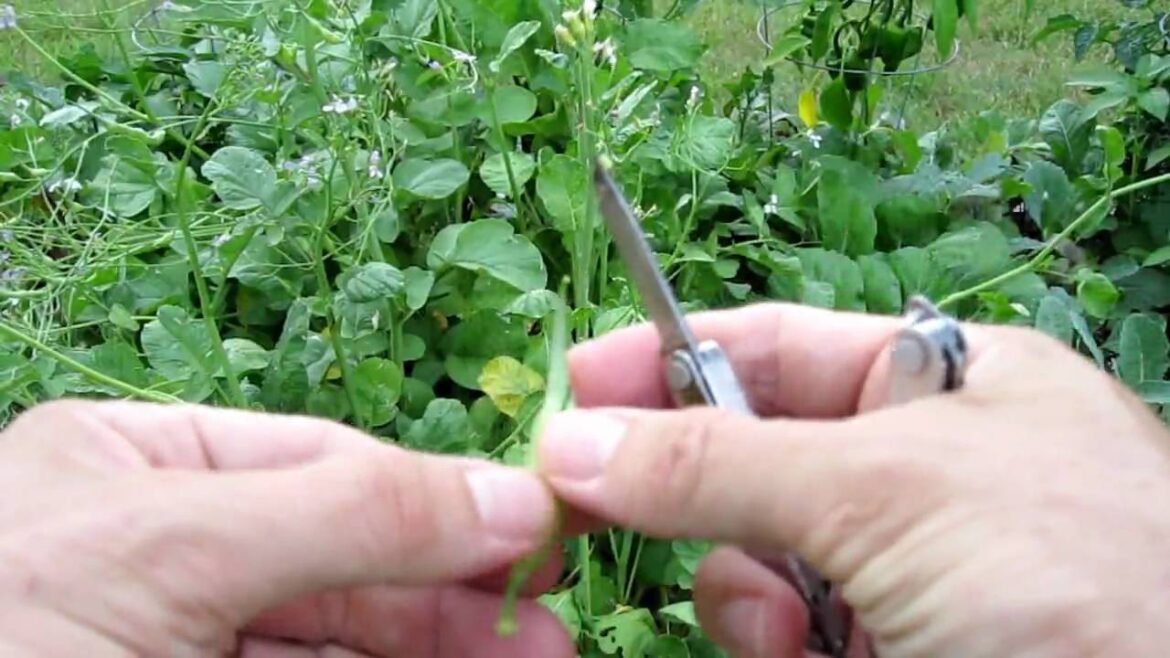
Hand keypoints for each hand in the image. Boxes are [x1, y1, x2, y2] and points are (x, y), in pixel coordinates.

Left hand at [0, 400, 571, 657]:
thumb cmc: (6, 628)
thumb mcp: (169, 548)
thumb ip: (348, 509)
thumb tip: (506, 492)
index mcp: (131, 466)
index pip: (322, 460)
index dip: (438, 492)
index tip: (537, 526)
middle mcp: (158, 552)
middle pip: (344, 557)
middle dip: (451, 588)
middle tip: (551, 623)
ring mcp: (173, 646)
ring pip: (337, 642)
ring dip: (439, 649)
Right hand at [534, 302, 1169, 657]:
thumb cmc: (1071, 576)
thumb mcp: (884, 490)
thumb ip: (719, 462)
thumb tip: (574, 441)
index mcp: (952, 384)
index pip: (782, 348)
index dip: (675, 356)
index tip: (577, 382)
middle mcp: (928, 472)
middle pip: (755, 459)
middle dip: (695, 491)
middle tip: (594, 502)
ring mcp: (912, 571)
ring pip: (759, 558)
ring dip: (744, 588)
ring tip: (788, 623)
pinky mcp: (894, 645)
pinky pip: (788, 629)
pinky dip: (775, 640)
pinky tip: (807, 653)